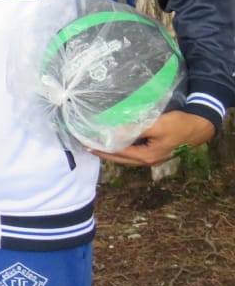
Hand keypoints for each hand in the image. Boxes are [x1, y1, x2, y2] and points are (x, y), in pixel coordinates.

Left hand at [93, 110, 216, 166]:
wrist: (198, 126)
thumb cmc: (177, 125)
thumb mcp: (155, 125)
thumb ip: (134, 130)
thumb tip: (113, 132)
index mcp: (146, 156)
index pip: (118, 154)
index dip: (102, 149)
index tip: (88, 144)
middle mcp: (148, 160)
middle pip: (120, 159)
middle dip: (104, 153)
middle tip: (88, 146)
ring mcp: (152, 157)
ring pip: (127, 156)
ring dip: (112, 151)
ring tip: (97, 145)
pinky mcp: (154, 151)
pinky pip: (133, 152)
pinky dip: (122, 148)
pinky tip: (116, 142)